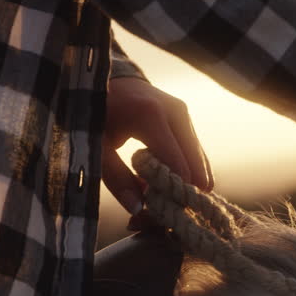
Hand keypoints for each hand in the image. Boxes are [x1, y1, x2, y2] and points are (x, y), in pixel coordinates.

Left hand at [102, 77, 212, 223]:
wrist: (105, 79)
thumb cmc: (95, 114)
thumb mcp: (96, 146)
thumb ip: (117, 179)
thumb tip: (138, 211)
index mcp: (151, 115)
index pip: (177, 164)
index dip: (173, 193)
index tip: (159, 216)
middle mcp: (176, 112)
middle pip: (196, 166)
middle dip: (183, 194)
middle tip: (162, 214)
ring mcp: (184, 114)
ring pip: (199, 162)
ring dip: (185, 185)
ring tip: (160, 201)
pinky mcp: (186, 119)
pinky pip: (194, 154)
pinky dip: (184, 173)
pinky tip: (164, 185)